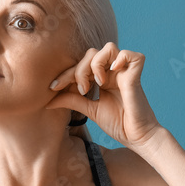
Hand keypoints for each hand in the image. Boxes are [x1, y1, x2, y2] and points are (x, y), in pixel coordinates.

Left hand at [45, 44, 162, 150]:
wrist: (136, 138)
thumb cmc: (117, 125)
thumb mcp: (89, 109)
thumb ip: (72, 100)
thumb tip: (48, 100)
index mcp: (103, 78)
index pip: (81, 66)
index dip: (65, 74)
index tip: (52, 87)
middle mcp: (113, 72)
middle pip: (91, 53)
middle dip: (80, 69)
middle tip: (83, 90)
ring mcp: (125, 72)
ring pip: (108, 48)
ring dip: (97, 63)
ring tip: (97, 84)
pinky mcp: (136, 75)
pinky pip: (130, 54)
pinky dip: (120, 59)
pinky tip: (113, 73)